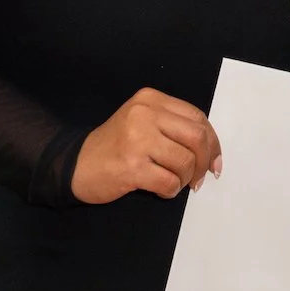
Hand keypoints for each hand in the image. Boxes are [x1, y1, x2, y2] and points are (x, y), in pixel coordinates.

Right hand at [71, 87, 220, 204]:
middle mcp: (144, 114)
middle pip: (197, 138)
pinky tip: (159, 189)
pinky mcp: (131, 166)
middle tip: (199, 178)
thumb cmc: (115, 146)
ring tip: (171, 181)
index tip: (215, 162)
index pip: (198, 118)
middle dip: (204, 162)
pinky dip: (170, 190)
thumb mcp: (143, 123)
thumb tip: (213, 153)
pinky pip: (169, 182)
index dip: (213, 142)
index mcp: (150, 99)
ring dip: (184, 179)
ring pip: (186, 162)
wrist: (74, 164)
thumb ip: (174, 128)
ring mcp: (137, 139)